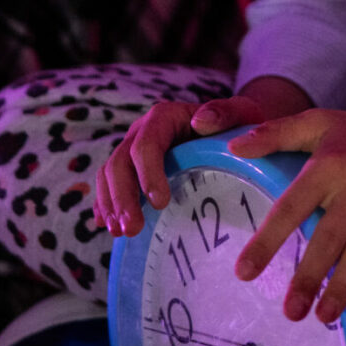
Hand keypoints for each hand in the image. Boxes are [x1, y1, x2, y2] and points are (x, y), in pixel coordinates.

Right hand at [95, 76, 309, 238]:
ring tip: (122, 232)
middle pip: (120, 161)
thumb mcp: (240, 113)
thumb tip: (200, 121)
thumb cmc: (238, 123)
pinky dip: (105, 203)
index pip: (145, 144)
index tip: (160, 203)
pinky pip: (109, 183)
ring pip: (109, 173)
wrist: (231, 127)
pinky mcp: (132, 168)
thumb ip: (224, 113)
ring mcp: (133, 149)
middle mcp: (143, 130)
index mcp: (164, 117)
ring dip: (111, 204)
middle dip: (122, 196)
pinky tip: (106, 225)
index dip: (147, 173)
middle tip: (132, 229)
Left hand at [229, 87, 345, 323]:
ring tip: (324, 317)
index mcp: (327, 166)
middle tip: (289, 313)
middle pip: (327, 238)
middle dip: (308, 277)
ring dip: (344, 286)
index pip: (290, 207)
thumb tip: (234, 147)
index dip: (267, 241)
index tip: (244, 272)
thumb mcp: (320, 124)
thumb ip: (277, 133)